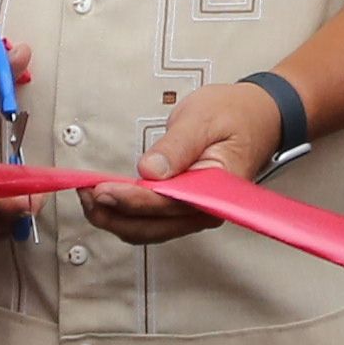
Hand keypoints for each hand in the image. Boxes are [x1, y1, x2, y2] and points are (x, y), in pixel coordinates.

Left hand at [88, 80, 286, 244]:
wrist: (258, 117)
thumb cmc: (235, 114)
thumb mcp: (203, 118)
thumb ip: (176, 146)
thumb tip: (148, 171)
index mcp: (217, 190)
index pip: (167, 204)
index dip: (131, 200)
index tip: (101, 190)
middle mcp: (206, 209)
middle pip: (152, 227)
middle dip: (114, 214)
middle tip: (85, 192)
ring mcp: (194, 213)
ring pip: (147, 230)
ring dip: (115, 217)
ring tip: (87, 195)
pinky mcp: (183, 209)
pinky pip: (151, 221)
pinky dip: (124, 214)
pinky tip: (105, 198)